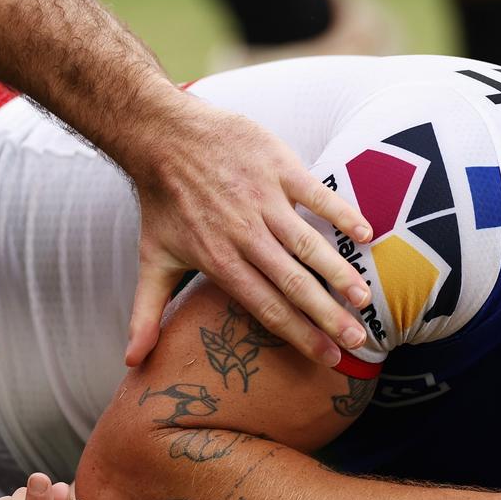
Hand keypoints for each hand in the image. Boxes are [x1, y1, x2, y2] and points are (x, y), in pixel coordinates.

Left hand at [119, 95, 373, 367]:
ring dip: (339, 272)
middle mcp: (244, 235)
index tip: (327, 357)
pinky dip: (342, 214)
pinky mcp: (278, 167)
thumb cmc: (161, 202)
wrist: (161, 136)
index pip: (266, 307)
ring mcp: (263, 199)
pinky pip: (317, 194)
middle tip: (357, 340)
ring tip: (363, 299)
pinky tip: (366, 235)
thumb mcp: (152, 261)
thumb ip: (147, 314)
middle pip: (293, 283)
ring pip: (308, 244)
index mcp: (219, 261)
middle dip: (327, 315)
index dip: (298, 334)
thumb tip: (133, 363)